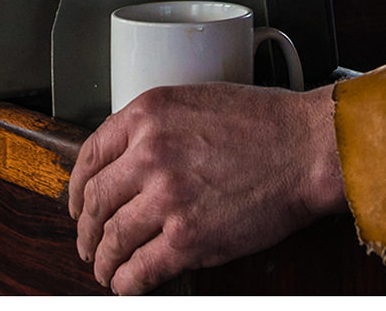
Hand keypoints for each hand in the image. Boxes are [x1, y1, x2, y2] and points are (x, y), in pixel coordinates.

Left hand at [68, 81, 344, 293]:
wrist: (308, 148)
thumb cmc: (267, 123)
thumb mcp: (198, 101)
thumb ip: (158, 126)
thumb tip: (130, 160)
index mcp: (149, 114)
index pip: (91, 155)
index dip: (78, 188)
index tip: (78, 204)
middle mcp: (149, 153)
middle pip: (96, 201)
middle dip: (87, 229)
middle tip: (89, 243)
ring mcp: (167, 198)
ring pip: (113, 238)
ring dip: (103, 261)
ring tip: (106, 270)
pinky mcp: (188, 238)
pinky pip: (141, 268)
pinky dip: (128, 282)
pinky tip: (128, 284)